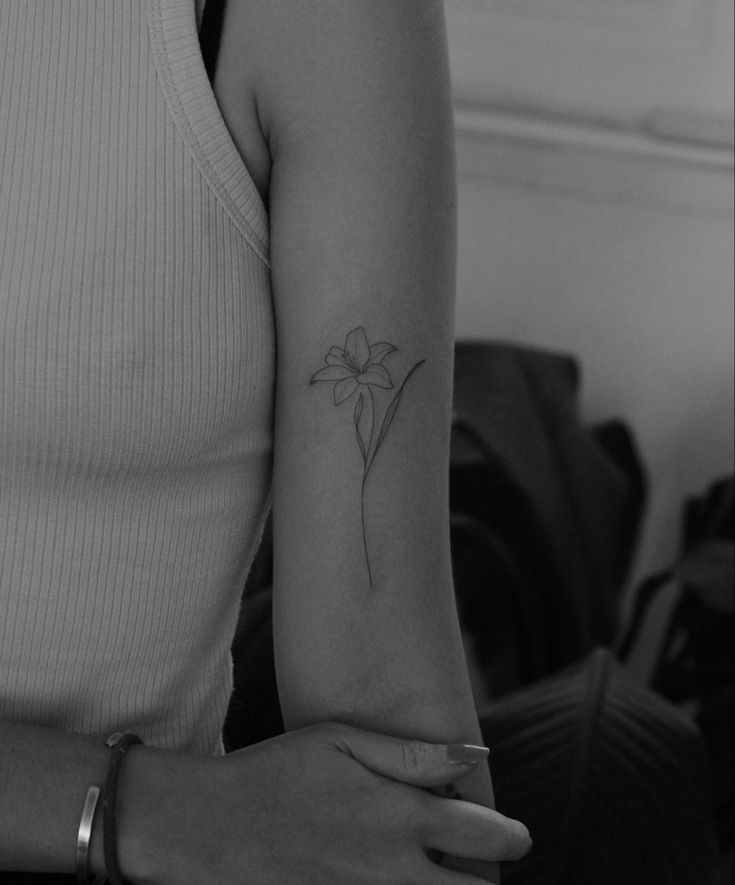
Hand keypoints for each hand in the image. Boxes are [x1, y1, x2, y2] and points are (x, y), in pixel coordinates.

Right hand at [121, 722, 529, 884]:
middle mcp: (393, 871)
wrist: (211, 827)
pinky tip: (398, 879)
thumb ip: (412, 754)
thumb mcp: (342, 742)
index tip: (515, 835)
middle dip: (487, 882)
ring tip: (441, 873)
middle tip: (478, 865)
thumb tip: (473, 756)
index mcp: (399, 818)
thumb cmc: (277, 771)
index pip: (485, 837)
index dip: (511, 836)